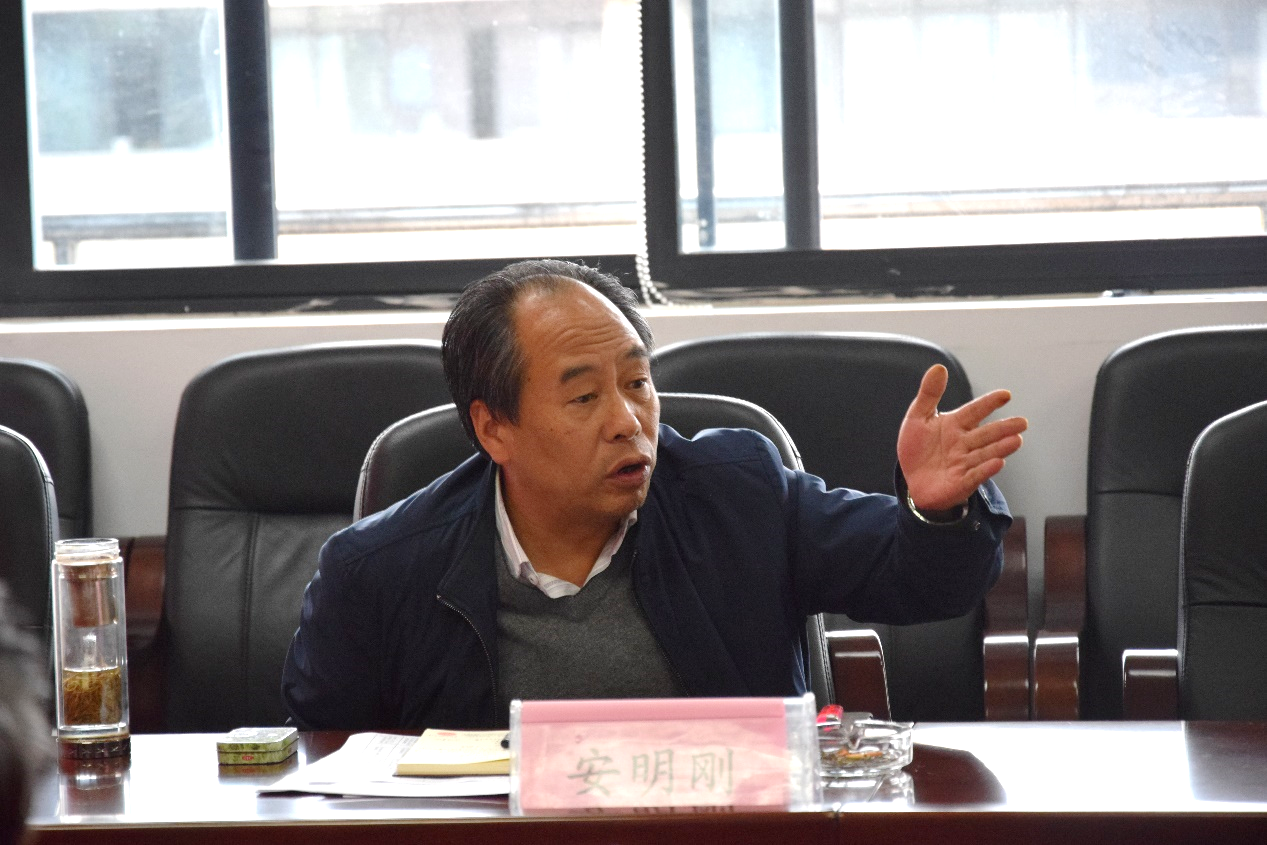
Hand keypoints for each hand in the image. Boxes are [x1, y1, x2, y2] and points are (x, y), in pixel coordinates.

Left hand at [896, 365, 1026, 512]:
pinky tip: (999, 463)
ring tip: (1017, 440)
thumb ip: (929, 394)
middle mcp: (964, 443)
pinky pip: (974, 475)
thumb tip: (939, 367)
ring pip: (985, 453)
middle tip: (1023, 422)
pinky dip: (986, 469)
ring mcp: (964, 463)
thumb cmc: (918, 448)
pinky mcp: (961, 482)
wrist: (912, 481)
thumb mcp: (917, 418)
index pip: (974, 411)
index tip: (1005, 394)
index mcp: (956, 425)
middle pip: (986, 434)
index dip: (988, 403)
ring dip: (1000, 448)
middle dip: (1004, 428)